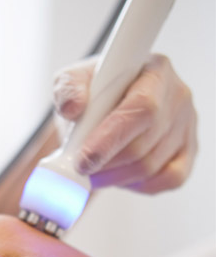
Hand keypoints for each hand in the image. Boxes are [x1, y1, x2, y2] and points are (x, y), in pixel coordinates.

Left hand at [53, 54, 196, 193]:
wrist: (108, 108)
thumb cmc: (95, 94)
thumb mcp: (73, 81)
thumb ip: (68, 89)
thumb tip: (73, 107)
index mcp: (154, 72)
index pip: (141, 108)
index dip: (110, 138)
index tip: (83, 159)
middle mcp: (177, 97)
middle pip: (142, 145)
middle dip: (105, 164)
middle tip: (80, 169)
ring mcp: (186, 126)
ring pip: (150, 167)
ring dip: (114, 177)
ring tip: (94, 170)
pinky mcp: (188, 152)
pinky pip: (168, 179)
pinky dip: (137, 185)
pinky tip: (119, 176)